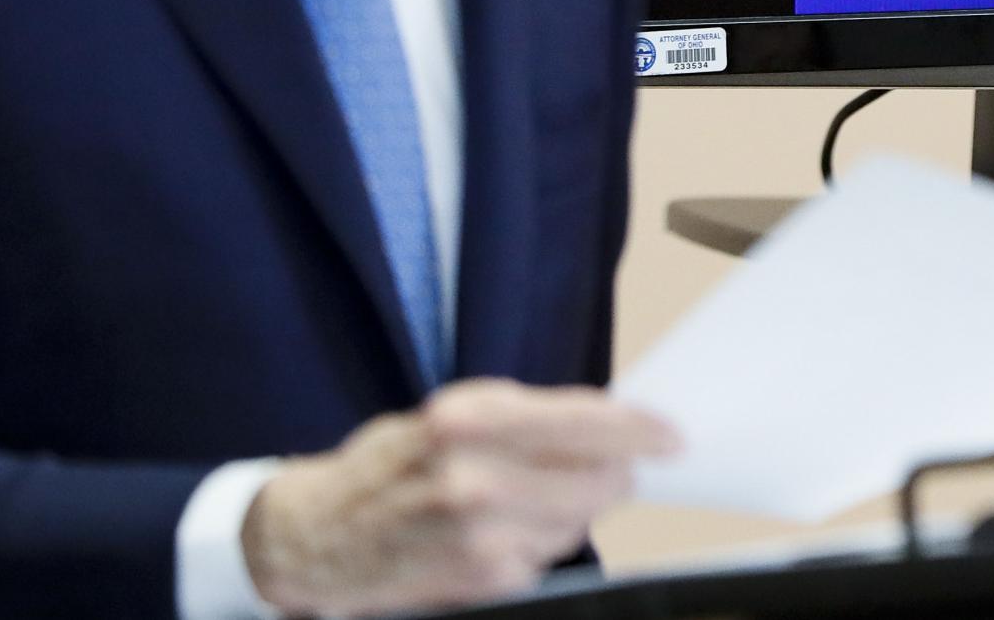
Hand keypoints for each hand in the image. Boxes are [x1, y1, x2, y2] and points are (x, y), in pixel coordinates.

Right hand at [241, 379, 679, 616]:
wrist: (320, 536)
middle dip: (613, 469)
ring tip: (526, 495)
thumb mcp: (453, 412)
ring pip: (581, 518)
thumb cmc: (393, 463)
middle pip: (599, 475)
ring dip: (574, 507)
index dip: (642, 429)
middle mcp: (479, 479)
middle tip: (612, 464)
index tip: (673, 434)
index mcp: (471, 419)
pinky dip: (542, 540)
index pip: (588, 421)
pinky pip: (549, 555)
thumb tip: (608, 425)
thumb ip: (529, 417)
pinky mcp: (486, 581)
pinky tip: (504, 529)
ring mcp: (484, 537)